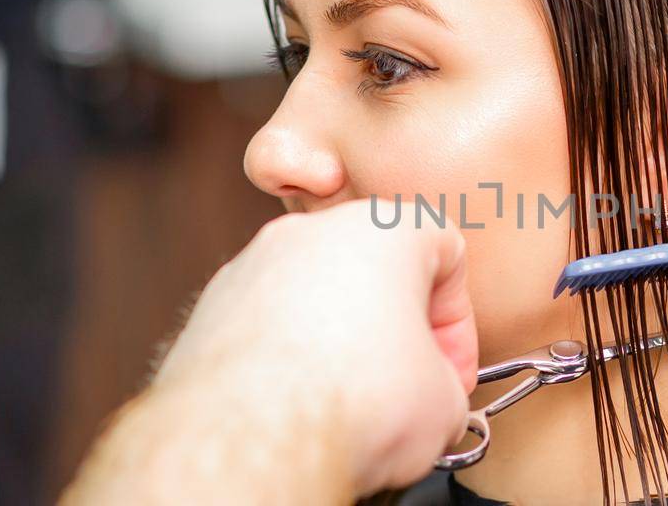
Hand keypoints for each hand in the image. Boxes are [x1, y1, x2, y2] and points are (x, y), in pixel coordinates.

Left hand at [68, 199, 476, 503]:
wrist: (256, 438)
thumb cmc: (352, 402)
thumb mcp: (444, 402)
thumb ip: (443, 382)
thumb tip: (429, 400)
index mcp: (383, 229)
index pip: (445, 251)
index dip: (458, 323)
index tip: (451, 369)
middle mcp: (312, 232)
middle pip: (373, 270)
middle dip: (395, 328)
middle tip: (406, 384)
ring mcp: (253, 266)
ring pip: (314, 296)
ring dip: (339, 343)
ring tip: (348, 402)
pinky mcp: (210, 309)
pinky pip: (266, 326)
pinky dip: (286, 360)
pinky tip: (299, 407)